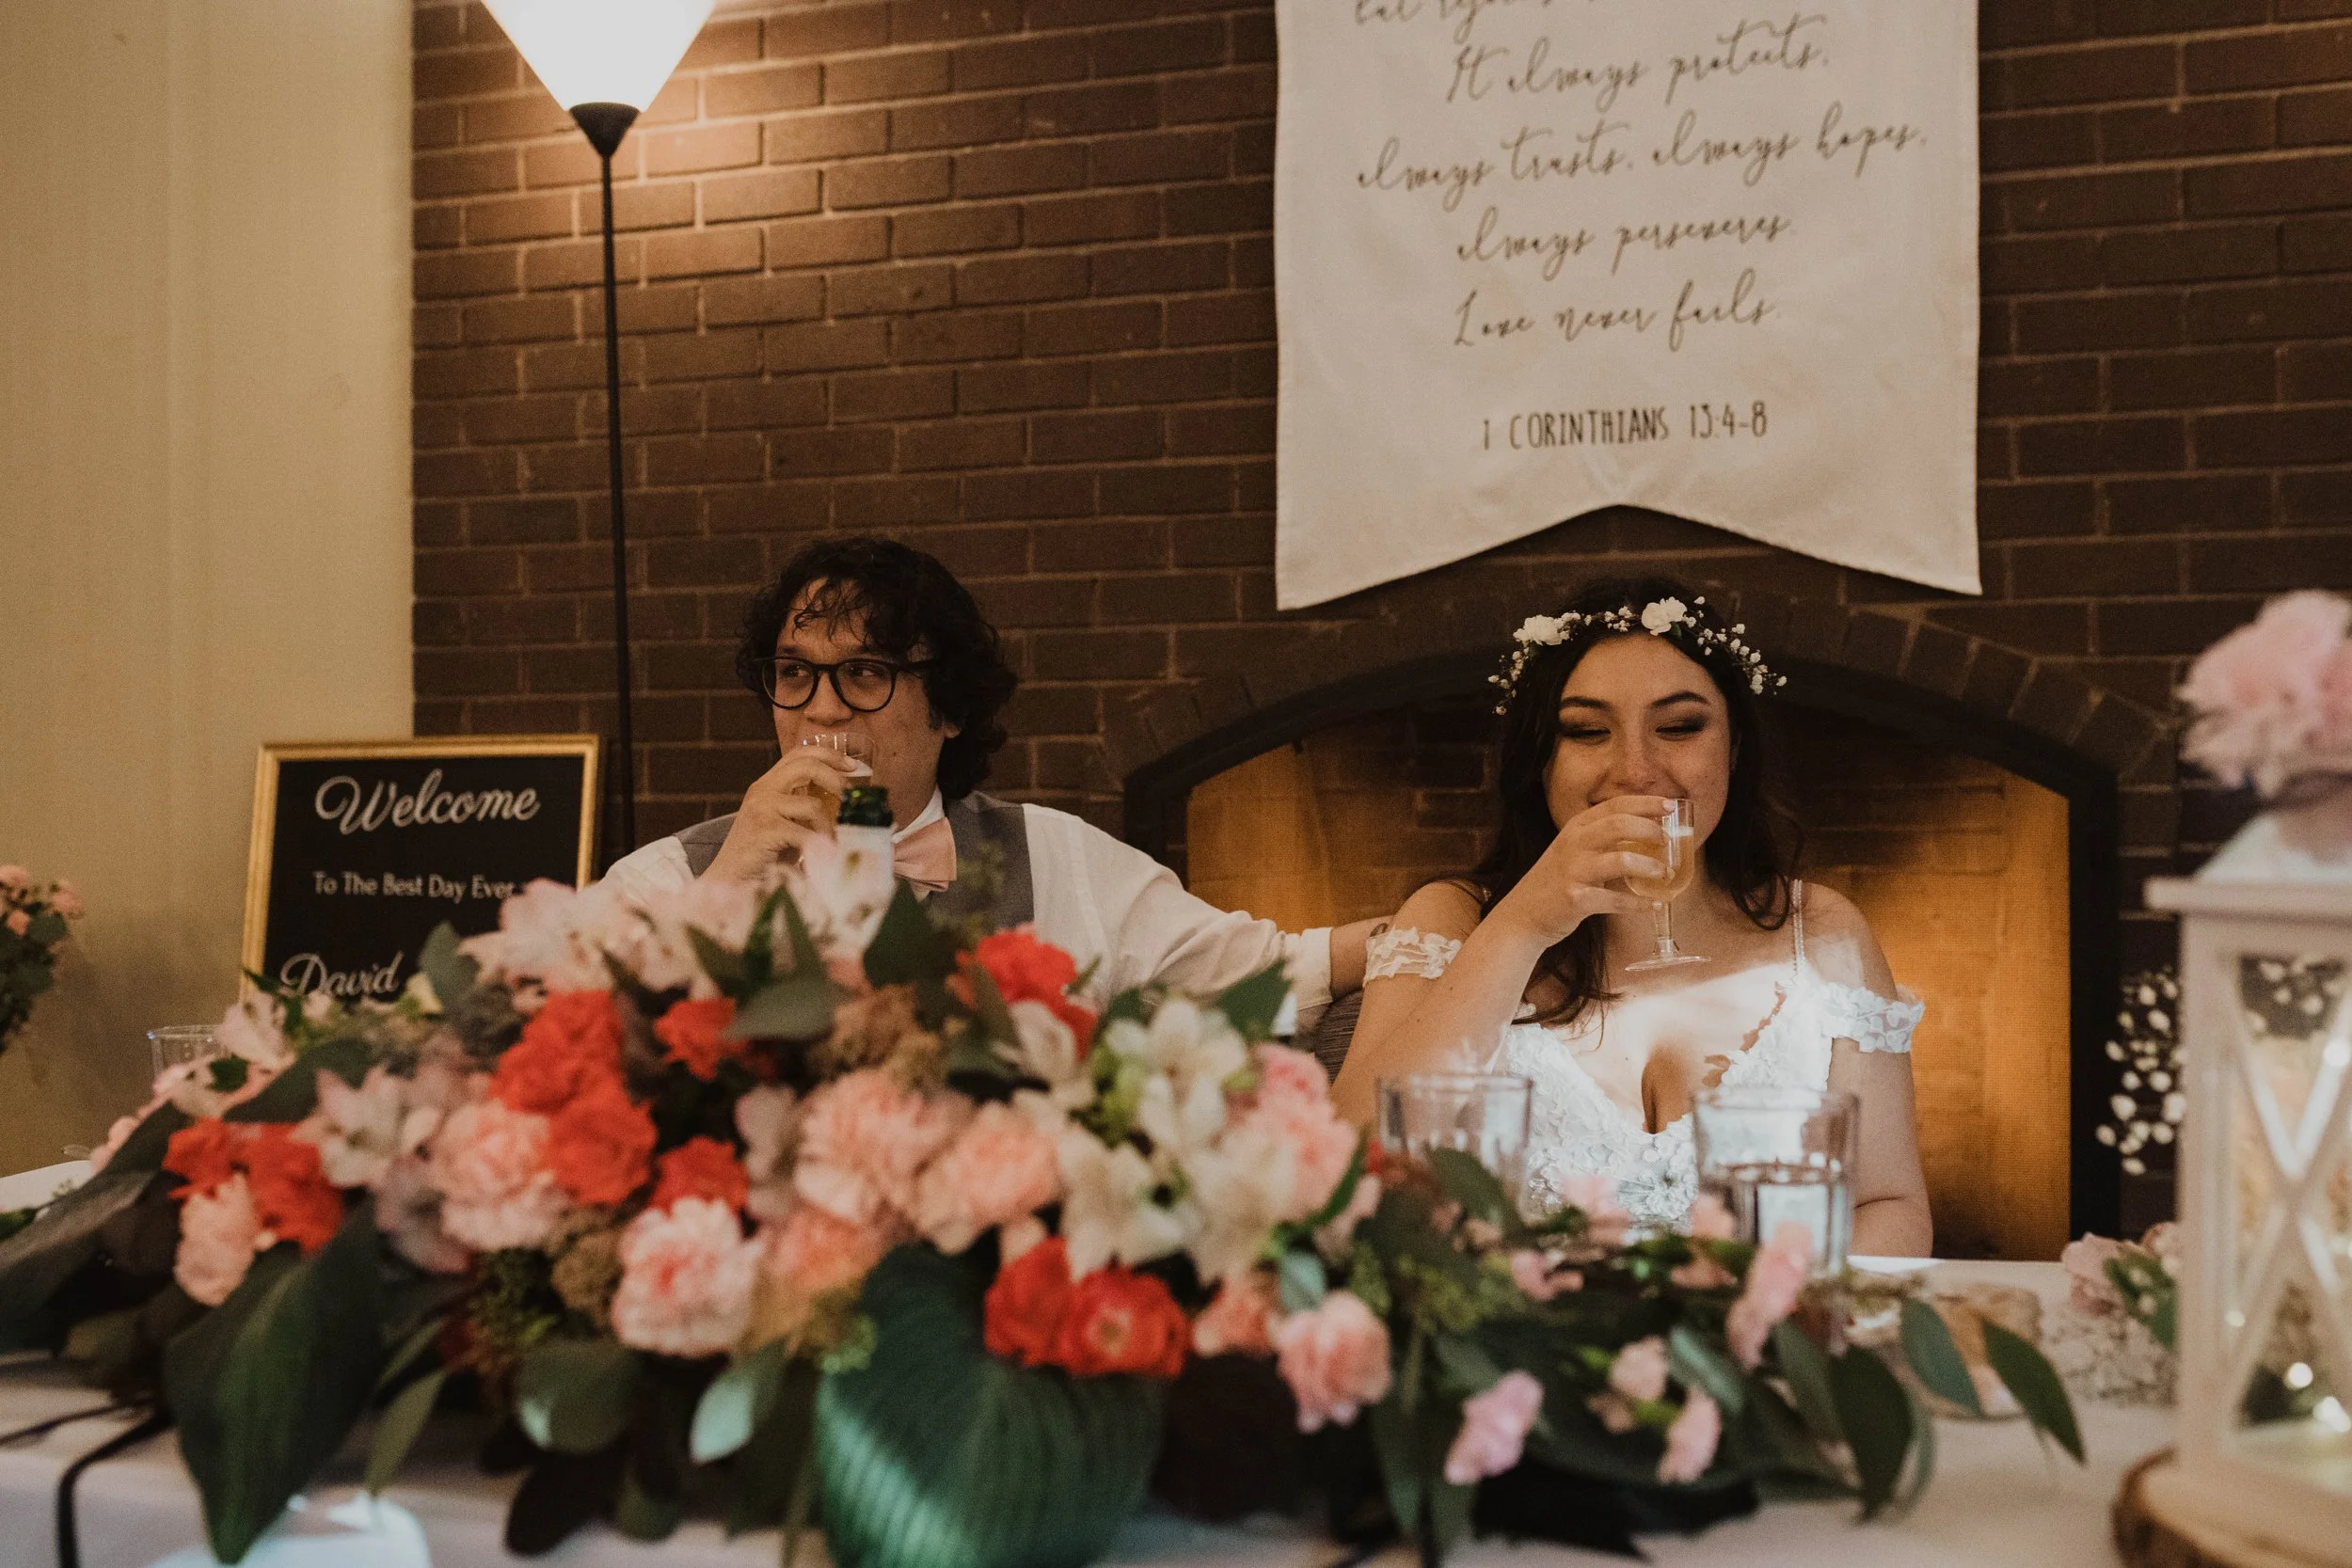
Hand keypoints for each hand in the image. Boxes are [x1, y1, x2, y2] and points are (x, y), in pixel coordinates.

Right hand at [700, 746, 859, 883]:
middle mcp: (763, 790)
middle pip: (807, 766)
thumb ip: (801, 808)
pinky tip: (822, 854)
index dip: (828, 754)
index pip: (799, 753)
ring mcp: (762, 808)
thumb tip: (844, 803)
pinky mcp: (766, 829)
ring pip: (813, 805)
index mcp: (767, 784)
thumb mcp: (783, 822)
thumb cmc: (762, 855)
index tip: (852, 765)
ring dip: (829, 826)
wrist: (729, 879)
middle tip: (852, 798)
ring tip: (832, 842)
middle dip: (836, 779)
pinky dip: (820, 844)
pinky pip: (806, 833)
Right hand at [1489, 796, 1670, 946]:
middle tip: (1668, 840)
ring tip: (1665, 874)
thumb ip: (1603, 841)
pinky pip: (1615, 900)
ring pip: (1621, 860)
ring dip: (1649, 867)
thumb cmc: (1556, 882)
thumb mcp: (1574, 852)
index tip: (1670, 807)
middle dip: (1650, 829)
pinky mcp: (1576, 899)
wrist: (1522, 916)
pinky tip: (1654, 905)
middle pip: (1619, 824)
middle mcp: (1573, 844)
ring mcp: (1573, 871)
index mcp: (1575, 828)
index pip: (1615, 805)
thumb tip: (1647, 834)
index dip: (1645, 803)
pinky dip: (1638, 904)